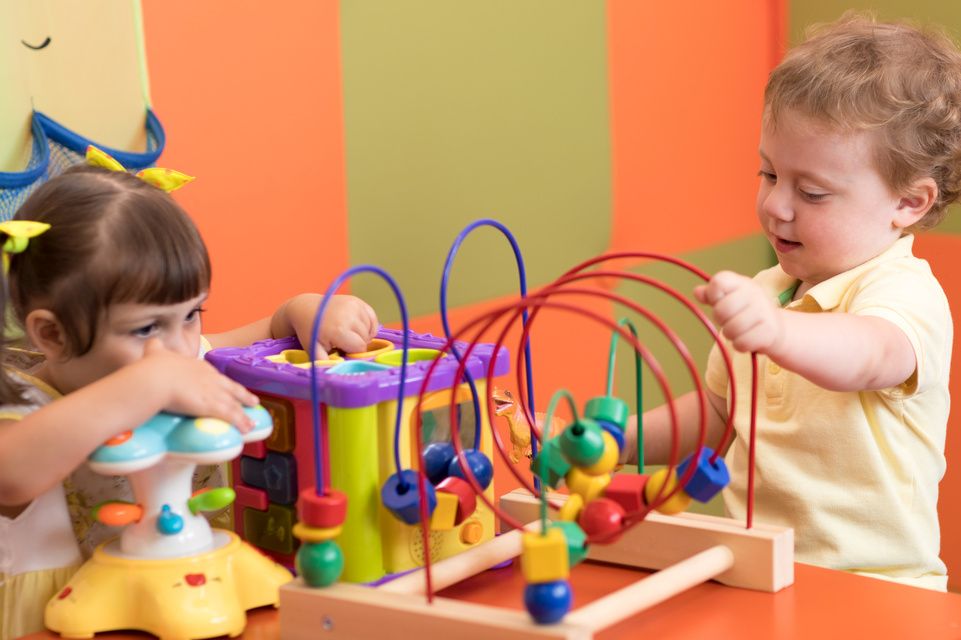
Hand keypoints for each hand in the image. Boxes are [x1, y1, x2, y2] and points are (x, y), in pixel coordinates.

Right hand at [139, 340, 259, 430]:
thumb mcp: (156, 352)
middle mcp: (210, 378)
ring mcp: (213, 392)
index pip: (216, 376)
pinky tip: (246, 429)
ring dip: (244, 415)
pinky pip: (230, 416)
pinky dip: (240, 423)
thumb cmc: (153, 367)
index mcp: (198, 366)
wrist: (155, 378)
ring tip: (251, 423)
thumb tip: (152, 341)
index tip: (229, 387)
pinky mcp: (211, 406)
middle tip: (254, 402)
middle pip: (232, 388)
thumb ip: (156, 348)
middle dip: (244, 396)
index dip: (224, 383)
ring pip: (234, 404)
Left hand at [281, 293, 378, 358]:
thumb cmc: (309, 331)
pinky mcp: (357, 300)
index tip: (342, 349)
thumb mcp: (313, 349)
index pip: (360, 348)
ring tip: (348, 333)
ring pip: (370, 329)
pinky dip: (368, 324)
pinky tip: (356, 326)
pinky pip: (372, 317)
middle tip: (343, 341)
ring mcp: (354, 306)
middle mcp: (350, 316)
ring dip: (363, 334)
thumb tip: (337, 370)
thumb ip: (325, 362)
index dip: (353, 352)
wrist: (305, 307)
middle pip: (366, 339)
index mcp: (340, 330)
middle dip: (357, 343)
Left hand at [694, 271, 784, 354]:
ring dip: (730, 335)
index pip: (718, 282)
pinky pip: (741, 343)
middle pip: (720, 310)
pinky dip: (740, 345)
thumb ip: (711, 295)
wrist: (776, 329)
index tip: (720, 301)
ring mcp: (764, 311)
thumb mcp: (729, 299)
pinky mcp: (769, 331)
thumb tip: (697, 292)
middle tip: (730, 320)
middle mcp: (754, 293)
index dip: (713, 295)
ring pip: (730, 329)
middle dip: (721, 320)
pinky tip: (747, 340)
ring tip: (739, 331)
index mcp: (742, 282)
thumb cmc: (746, 313)